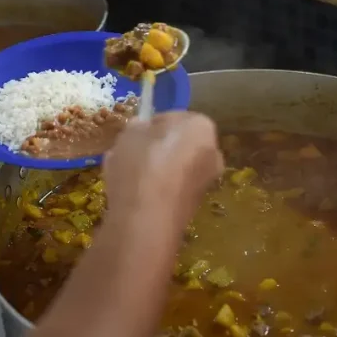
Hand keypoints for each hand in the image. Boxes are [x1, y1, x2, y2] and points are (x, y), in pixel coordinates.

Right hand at [103, 111, 223, 229]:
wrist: (146, 219)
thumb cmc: (140, 164)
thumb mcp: (129, 132)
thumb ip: (138, 126)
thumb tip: (141, 129)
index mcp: (201, 126)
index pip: (173, 117)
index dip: (150, 124)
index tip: (133, 134)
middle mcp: (213, 152)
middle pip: (177, 144)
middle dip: (154, 147)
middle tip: (128, 153)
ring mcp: (206, 181)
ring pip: (173, 167)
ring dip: (153, 169)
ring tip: (123, 175)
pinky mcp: (193, 206)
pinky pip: (171, 188)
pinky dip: (155, 188)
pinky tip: (131, 195)